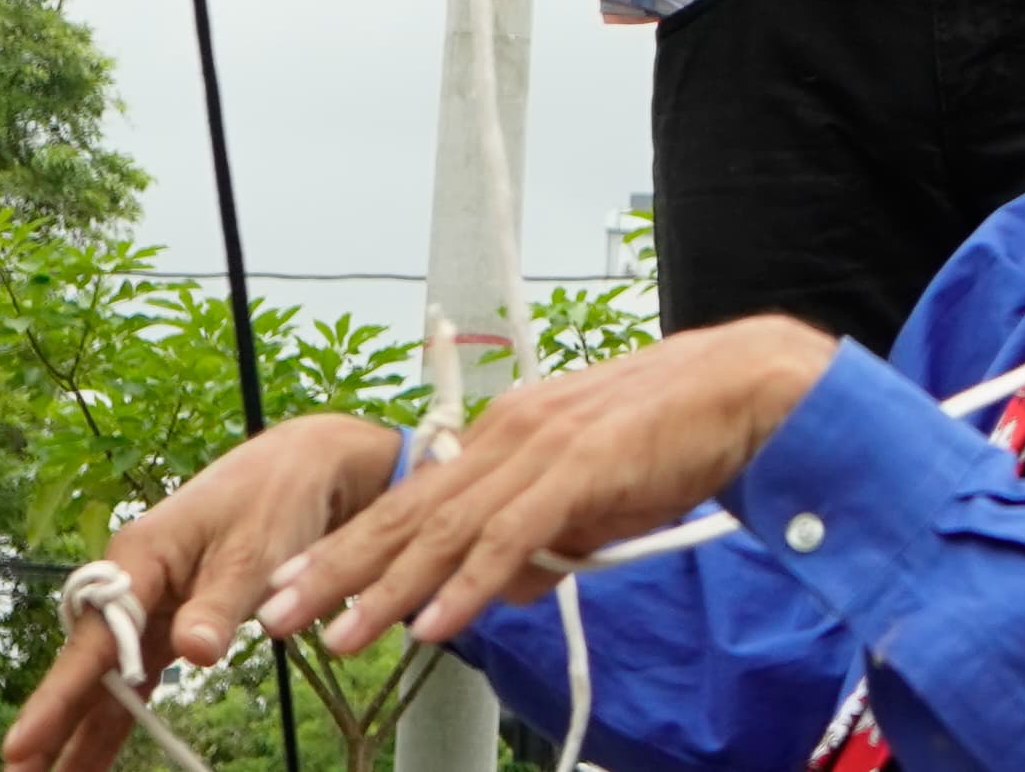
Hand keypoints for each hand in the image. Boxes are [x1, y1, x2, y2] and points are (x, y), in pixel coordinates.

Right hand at [1, 413, 397, 771]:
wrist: (304, 467)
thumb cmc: (276, 499)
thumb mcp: (256, 550)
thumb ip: (220, 604)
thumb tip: (192, 652)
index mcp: (139, 558)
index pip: (93, 640)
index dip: (58, 697)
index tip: (20, 744)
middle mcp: (130, 584)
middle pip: (85, 666)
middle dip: (52, 726)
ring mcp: (146, 606)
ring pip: (105, 681)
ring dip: (77, 733)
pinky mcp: (168, 622)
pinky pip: (135, 679)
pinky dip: (116, 719)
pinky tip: (90, 761)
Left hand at [259, 316, 838, 658]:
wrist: (747, 388)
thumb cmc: (676, 438)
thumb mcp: (594, 499)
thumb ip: (544, 540)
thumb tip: (505, 590)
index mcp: (506, 436)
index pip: (413, 502)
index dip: (351, 547)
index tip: (296, 584)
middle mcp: (510, 437)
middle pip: (408, 516)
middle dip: (337, 570)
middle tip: (276, 614)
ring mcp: (542, 452)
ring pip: (446, 533)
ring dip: (387, 590)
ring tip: (336, 635)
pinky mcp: (582, 472)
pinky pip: (512, 540)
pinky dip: (469, 585)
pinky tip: (434, 624)